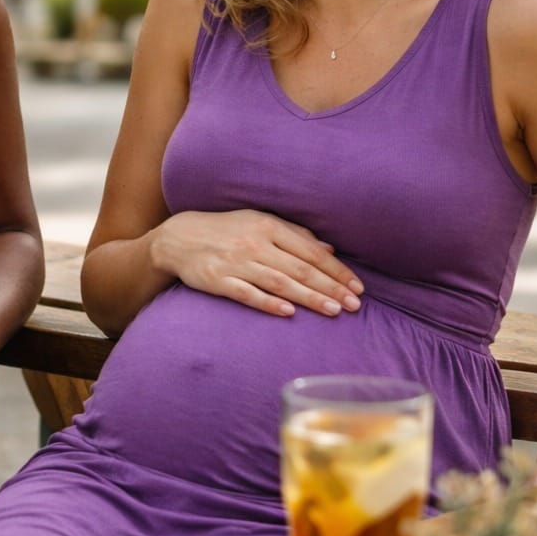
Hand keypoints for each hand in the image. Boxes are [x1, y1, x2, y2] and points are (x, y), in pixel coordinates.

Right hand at [152, 209, 363, 317]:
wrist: (179, 238)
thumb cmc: (226, 229)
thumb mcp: (259, 222)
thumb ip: (294, 234)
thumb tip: (328, 250)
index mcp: (268, 227)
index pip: (311, 251)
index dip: (336, 270)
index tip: (357, 288)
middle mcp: (255, 244)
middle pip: (300, 269)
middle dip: (330, 287)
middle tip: (354, 305)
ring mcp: (236, 263)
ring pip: (279, 283)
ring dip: (309, 298)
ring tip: (333, 311)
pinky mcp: (218, 281)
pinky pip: (247, 294)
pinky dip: (268, 303)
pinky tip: (289, 313)